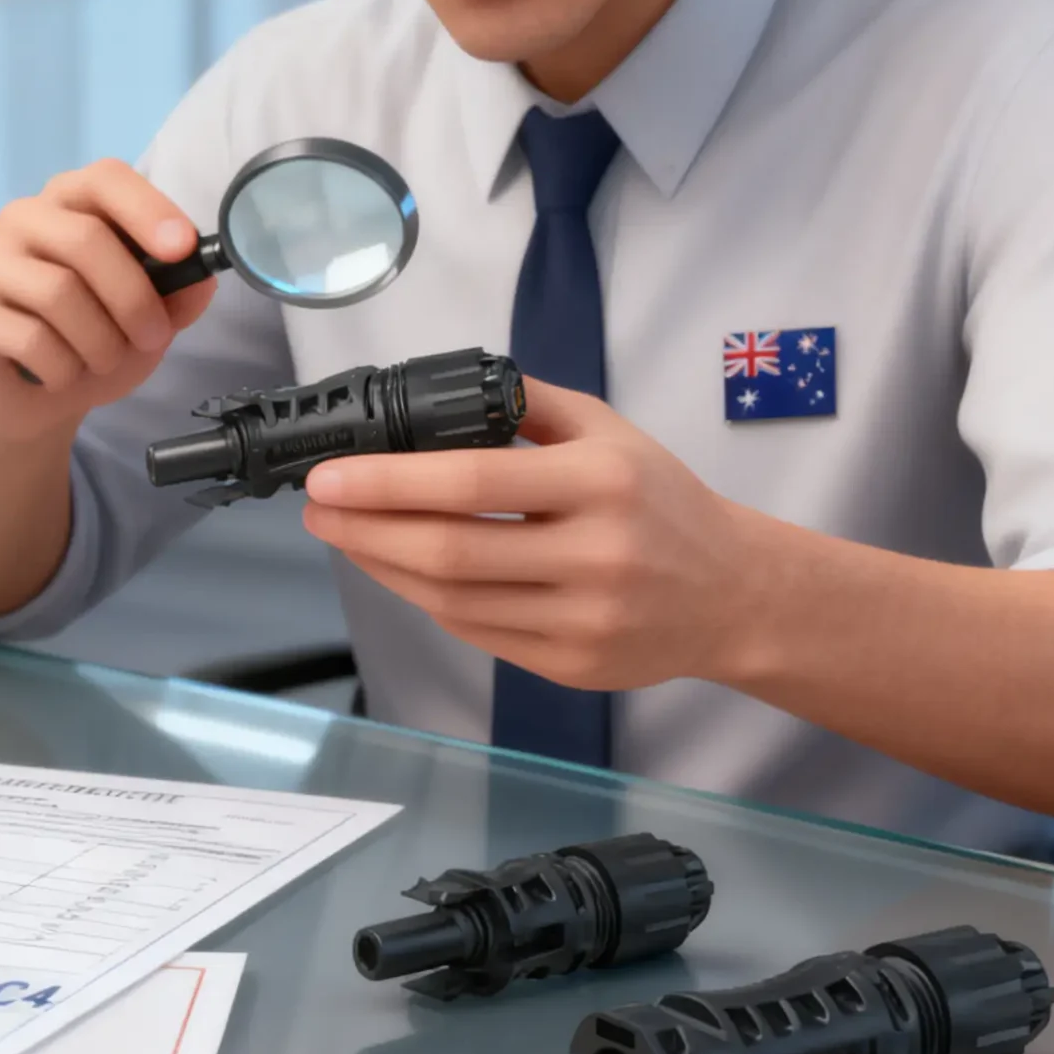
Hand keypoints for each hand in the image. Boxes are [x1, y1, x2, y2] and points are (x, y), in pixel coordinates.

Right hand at [0, 159, 219, 443]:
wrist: (33, 400)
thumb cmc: (92, 343)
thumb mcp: (150, 321)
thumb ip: (178, 295)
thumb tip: (204, 278)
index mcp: (71, 203)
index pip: (106, 178)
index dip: (146, 208)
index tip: (182, 248)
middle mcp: (23, 219)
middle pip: (85, 239)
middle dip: (133, 298)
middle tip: (153, 337)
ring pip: (59, 293)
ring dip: (100, 343)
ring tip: (103, 361)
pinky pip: (30, 338)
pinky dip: (63, 369)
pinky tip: (61, 376)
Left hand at [303, 378, 767, 691]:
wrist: (734, 594)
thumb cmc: (663, 503)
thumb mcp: (612, 431)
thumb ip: (530, 403)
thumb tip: (443, 388)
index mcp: (601, 483)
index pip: (473, 483)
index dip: (388, 484)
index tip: (329, 479)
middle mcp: (596, 555)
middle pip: (450, 551)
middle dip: (366, 531)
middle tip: (319, 512)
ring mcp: (583, 619)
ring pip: (454, 600)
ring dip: (385, 569)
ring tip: (347, 538)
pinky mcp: (572, 666)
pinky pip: (478, 632)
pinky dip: (428, 601)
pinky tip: (401, 572)